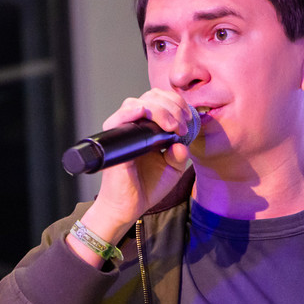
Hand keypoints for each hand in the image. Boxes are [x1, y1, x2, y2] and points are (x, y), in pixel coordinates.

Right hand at [67, 89, 193, 266]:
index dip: (177, 105)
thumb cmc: (147, 187)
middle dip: (173, 105)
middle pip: (151, 96)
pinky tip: (151, 118)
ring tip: (173, 127)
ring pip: (139, 102)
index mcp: (148, 129)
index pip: (161, 101)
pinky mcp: (114, 140)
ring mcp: (123, 131)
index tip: (188, 121)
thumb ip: (180, 153)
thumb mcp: (172, 169)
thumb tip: (181, 141)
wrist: (129, 207)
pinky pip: (122, 116)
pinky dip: (136, 111)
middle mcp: (134, 126)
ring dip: (161, 109)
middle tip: (183, 125)